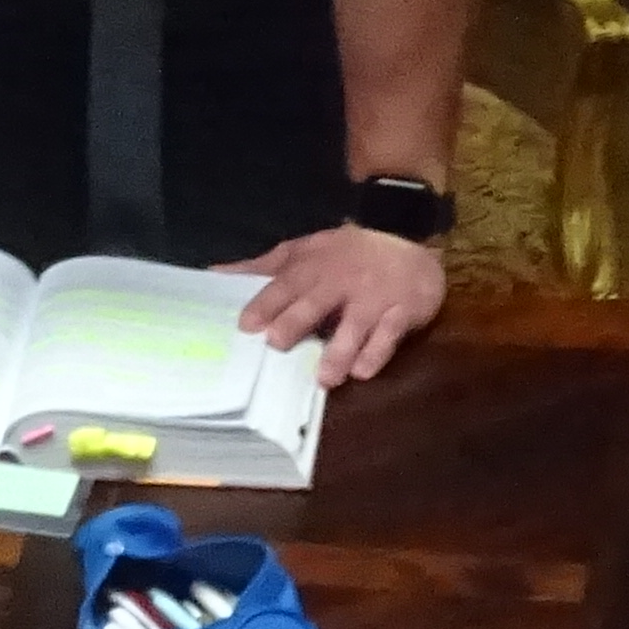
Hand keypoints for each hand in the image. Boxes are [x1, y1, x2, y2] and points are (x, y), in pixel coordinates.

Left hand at [221, 223, 447, 387]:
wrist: (413, 250)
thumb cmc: (348, 256)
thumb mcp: (307, 251)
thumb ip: (265, 266)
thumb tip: (216, 274)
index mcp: (315, 265)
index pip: (287, 283)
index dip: (267, 302)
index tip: (246, 325)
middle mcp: (342, 280)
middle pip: (316, 302)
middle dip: (296, 322)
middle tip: (276, 344)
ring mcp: (374, 296)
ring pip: (355, 324)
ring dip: (339, 351)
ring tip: (324, 378)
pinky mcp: (402, 312)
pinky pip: (389, 335)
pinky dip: (376, 353)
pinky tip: (362, 372)